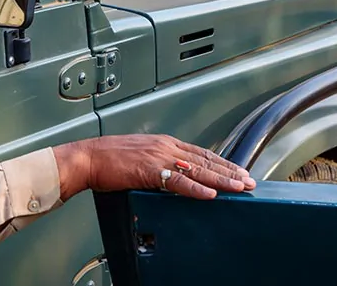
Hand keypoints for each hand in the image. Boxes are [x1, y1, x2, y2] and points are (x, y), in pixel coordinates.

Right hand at [53, 134, 255, 200]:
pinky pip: (178, 182)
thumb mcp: (138, 155)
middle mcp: (165, 146)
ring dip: (221, 179)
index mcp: (163, 142)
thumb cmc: (107, 158)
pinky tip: (210, 194)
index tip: (238, 170)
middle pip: (205, 160)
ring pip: (197, 170)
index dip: (222, 162)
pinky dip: (196, 189)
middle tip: (249, 180)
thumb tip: (172, 175)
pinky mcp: (149, 171)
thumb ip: (158, 161)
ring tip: (239, 186)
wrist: (87, 157)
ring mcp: (158, 158)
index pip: (200, 152)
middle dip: (229, 171)